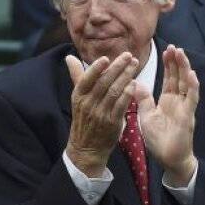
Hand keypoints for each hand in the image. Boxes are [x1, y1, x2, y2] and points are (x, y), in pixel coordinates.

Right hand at [64, 53, 138, 177]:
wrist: (86, 148)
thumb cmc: (83, 119)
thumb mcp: (77, 98)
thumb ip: (76, 76)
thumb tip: (69, 57)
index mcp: (78, 96)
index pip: (86, 79)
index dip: (96, 68)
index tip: (106, 58)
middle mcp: (88, 104)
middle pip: (104, 83)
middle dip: (117, 68)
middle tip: (128, 56)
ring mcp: (100, 114)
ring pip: (114, 92)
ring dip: (125, 77)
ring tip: (134, 65)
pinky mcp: (112, 123)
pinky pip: (121, 105)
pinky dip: (127, 94)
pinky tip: (134, 84)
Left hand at [136, 45, 198, 186]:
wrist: (168, 159)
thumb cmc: (159, 139)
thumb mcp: (147, 116)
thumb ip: (143, 100)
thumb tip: (135, 83)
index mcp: (167, 101)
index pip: (169, 78)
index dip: (169, 65)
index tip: (166, 50)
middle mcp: (178, 102)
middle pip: (178, 77)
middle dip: (176, 62)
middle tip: (174, 46)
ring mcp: (184, 108)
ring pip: (186, 84)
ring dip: (184, 68)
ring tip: (181, 53)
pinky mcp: (188, 116)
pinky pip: (191, 99)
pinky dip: (192, 87)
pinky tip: (191, 75)